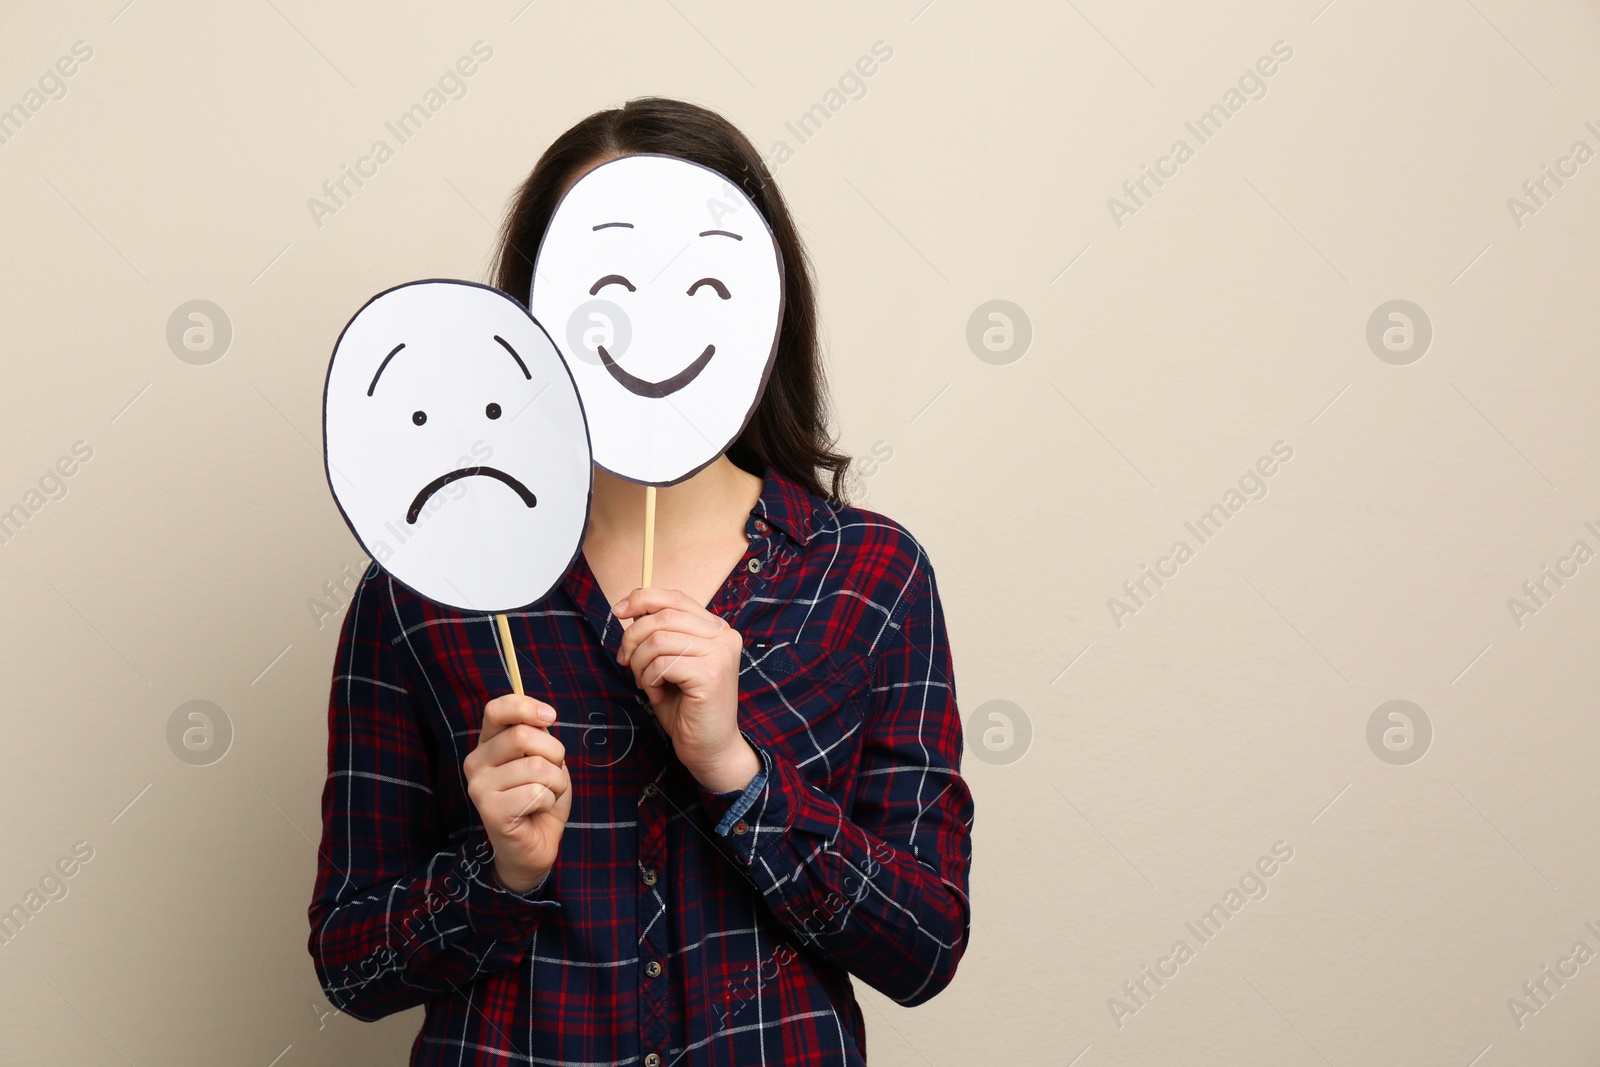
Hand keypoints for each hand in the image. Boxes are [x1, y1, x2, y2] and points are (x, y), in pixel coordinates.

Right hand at [463, 695, 571, 893]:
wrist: (534, 845)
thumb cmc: (540, 797)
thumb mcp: (544, 758)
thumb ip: (538, 735)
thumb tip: (542, 716)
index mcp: (488, 743)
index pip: (497, 709)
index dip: (526, 706)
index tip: (551, 716)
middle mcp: (476, 762)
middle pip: (524, 735)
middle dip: (555, 753)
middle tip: (552, 773)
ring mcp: (479, 787)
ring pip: (537, 766)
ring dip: (555, 782)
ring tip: (545, 795)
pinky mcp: (490, 811)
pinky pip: (537, 793)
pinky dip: (549, 801)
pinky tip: (536, 812)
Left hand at [614, 587, 759, 793]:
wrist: (709, 748)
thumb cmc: (687, 707)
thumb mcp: (668, 662)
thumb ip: (658, 634)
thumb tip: (630, 609)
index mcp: (716, 628)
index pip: (675, 597)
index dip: (642, 599)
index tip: (618, 611)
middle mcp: (723, 635)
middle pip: (662, 616)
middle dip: (633, 638)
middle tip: (626, 662)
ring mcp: (720, 653)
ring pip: (659, 639)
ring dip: (641, 664)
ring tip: (646, 683)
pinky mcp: (711, 674)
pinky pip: (663, 664)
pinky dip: (649, 679)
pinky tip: (657, 694)